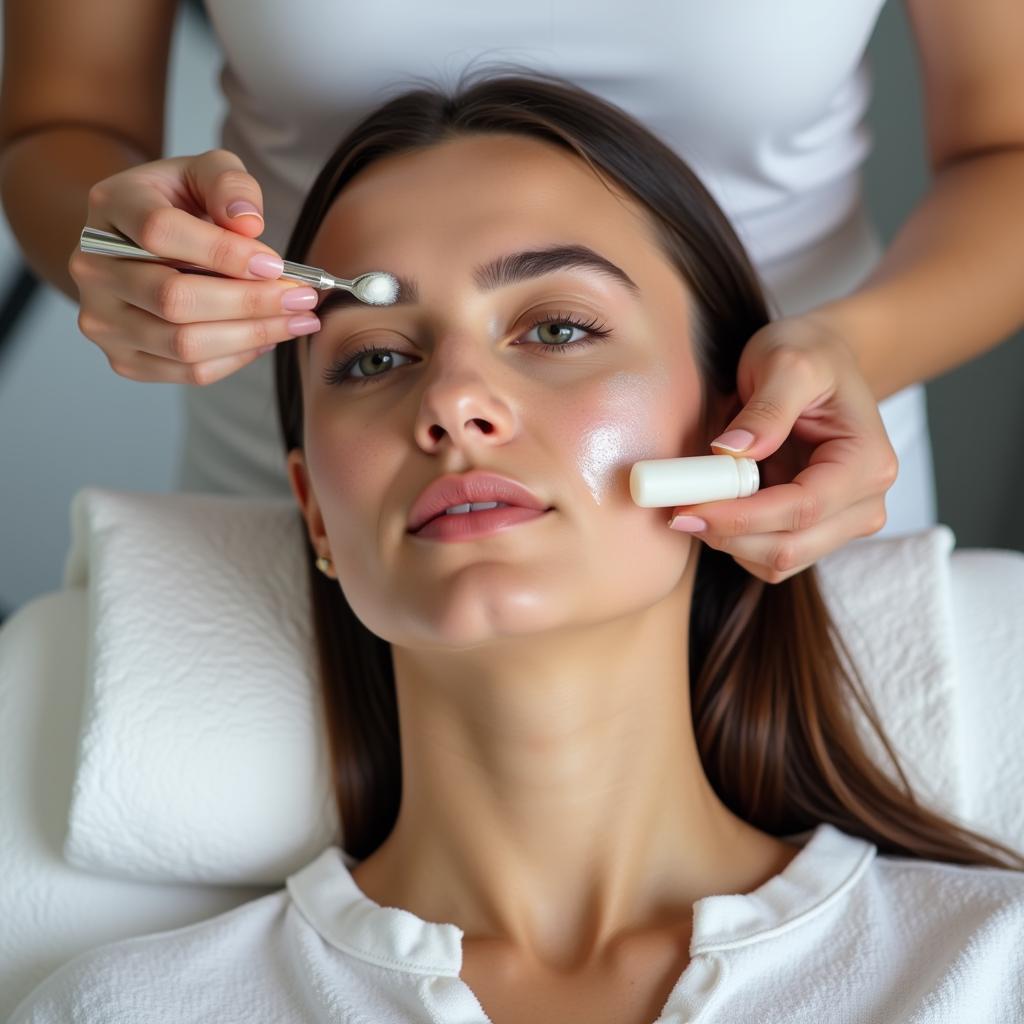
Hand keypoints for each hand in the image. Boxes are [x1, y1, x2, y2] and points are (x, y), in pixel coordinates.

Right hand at [69, 148, 322, 385]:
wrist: (142, 242)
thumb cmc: (181, 204)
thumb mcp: (207, 173)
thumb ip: (229, 183)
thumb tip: (248, 223)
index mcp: (110, 208)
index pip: (160, 232)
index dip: (224, 253)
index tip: (276, 266)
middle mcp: (93, 267)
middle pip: (174, 298)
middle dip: (250, 303)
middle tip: (302, 299)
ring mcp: (103, 319)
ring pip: (183, 344)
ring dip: (253, 336)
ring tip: (298, 321)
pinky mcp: (124, 359)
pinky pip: (189, 372)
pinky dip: (237, 358)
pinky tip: (266, 337)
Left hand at [667, 313, 898, 582]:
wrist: (821, 360)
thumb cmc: (809, 355)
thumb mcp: (788, 362)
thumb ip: (767, 407)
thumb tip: (732, 450)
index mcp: (867, 464)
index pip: (804, 509)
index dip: (742, 517)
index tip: (688, 509)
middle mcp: (864, 503)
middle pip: (791, 547)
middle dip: (729, 535)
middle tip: (676, 511)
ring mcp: (841, 523)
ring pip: (777, 561)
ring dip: (728, 541)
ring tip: (694, 502)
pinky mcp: (814, 530)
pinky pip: (768, 556)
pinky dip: (735, 540)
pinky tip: (715, 507)